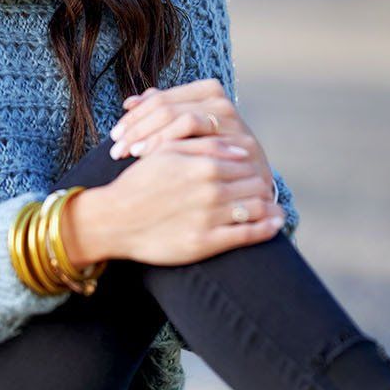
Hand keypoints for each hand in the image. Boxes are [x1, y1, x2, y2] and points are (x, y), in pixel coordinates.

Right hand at [80, 136, 284, 265]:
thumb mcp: (167, 153)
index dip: (252, 167)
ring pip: (256, 207)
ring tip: (274, 208)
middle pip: (254, 184)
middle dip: (262, 186)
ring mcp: (209, 217)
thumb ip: (206, 147)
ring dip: (270, 207)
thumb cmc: (139, 183)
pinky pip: (248, 234)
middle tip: (265, 191)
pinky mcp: (206, 243)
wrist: (114, 220)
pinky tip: (275, 225)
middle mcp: (210, 190)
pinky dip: (267, 228)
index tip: (254, 173)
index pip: (245, 163)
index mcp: (202, 165)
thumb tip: (242, 150)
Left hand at [109, 78, 273, 194]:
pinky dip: (173, 147)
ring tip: (130, 153)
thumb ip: (162, 111)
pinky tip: (154, 160)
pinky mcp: (239, 146)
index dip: (134, 115)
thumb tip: (129, 102)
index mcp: (207, 92)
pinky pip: (200, 141)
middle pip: (168, 108)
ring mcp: (233, 123)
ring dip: (152, 136)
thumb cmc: (210, 154)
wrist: (250, 181)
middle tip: (116, 148)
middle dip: (137, 128)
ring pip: (184, 119)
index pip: (161, 98)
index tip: (115, 134)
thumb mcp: (187, 129)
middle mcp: (222, 103)